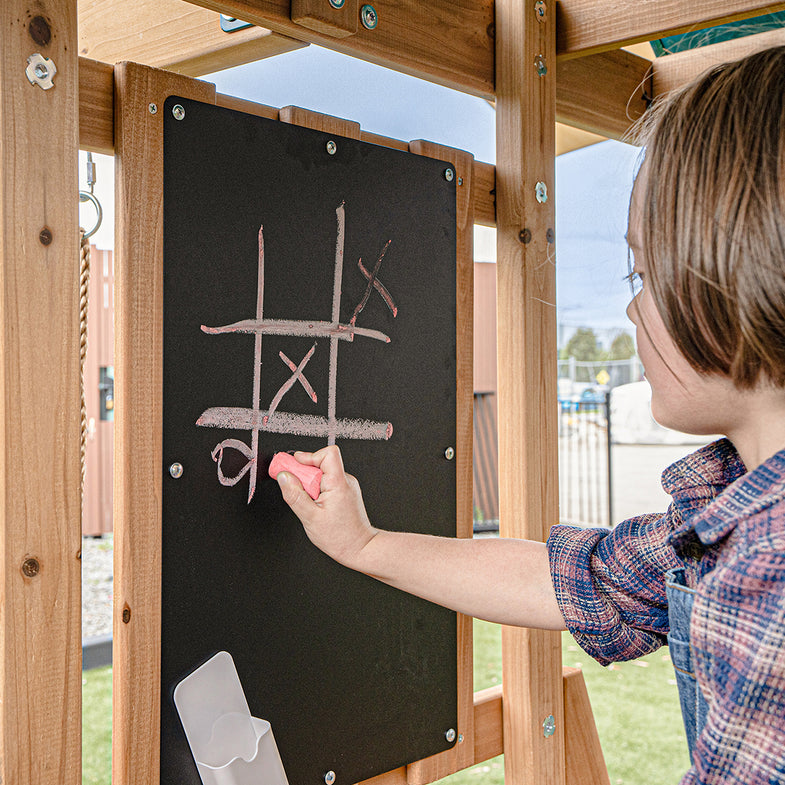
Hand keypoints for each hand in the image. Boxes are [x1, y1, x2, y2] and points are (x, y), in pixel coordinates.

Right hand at [276, 446, 377, 567]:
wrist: (359, 548)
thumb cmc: (339, 537)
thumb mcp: (310, 517)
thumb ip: (295, 495)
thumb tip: (284, 477)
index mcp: (339, 483)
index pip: (328, 454)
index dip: (309, 456)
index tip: (295, 464)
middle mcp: (346, 481)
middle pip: (321, 464)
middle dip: (305, 474)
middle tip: (296, 489)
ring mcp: (347, 486)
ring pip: (323, 474)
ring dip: (310, 484)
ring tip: (309, 503)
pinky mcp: (345, 492)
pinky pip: (327, 482)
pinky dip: (317, 490)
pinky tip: (316, 505)